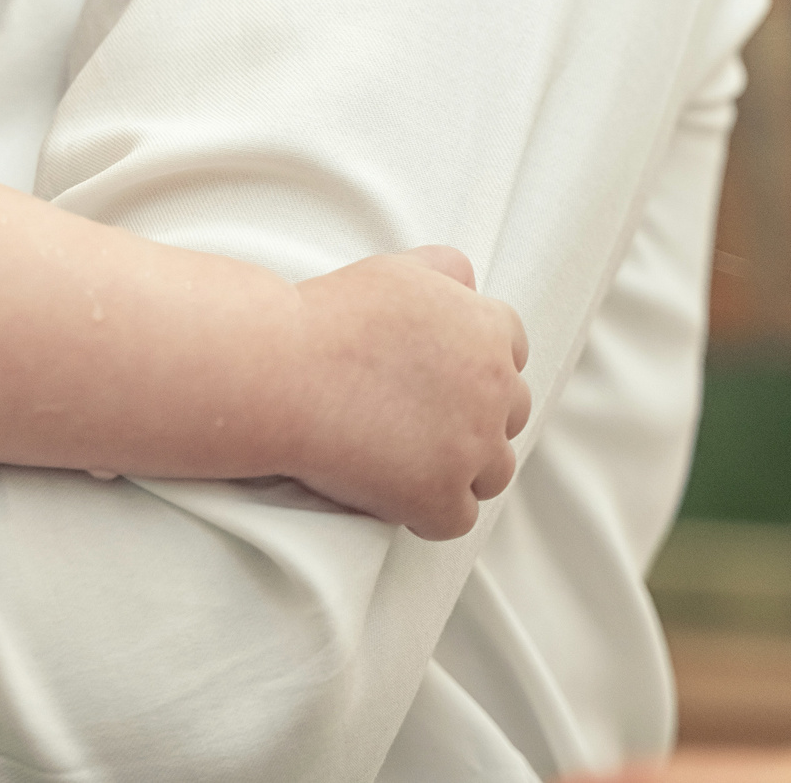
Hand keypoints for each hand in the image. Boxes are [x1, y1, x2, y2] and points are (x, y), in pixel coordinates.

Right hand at [288, 246, 530, 540]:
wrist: (280, 371)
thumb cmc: (329, 319)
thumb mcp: (397, 271)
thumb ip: (445, 272)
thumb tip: (469, 284)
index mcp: (488, 331)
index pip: (511, 354)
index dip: (474, 369)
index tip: (439, 380)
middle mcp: (495, 388)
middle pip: (510, 416)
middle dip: (473, 420)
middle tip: (417, 421)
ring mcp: (472, 447)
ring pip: (492, 472)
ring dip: (458, 471)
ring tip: (405, 461)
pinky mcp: (440, 497)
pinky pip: (457, 519)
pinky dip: (427, 513)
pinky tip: (392, 494)